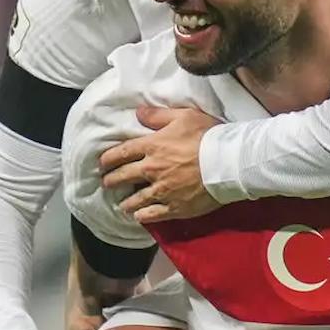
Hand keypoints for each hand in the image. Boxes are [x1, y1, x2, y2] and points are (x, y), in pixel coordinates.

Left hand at [99, 106, 222, 222]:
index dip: (108, 158)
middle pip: (123, 177)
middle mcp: (152, 170)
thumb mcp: (184, 116)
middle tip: (106, 183)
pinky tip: (139, 217)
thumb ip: (158, 115)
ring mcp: (162, 191)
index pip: (122, 152)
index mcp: (152, 146)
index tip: (102, 163)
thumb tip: (138, 112)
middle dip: (111, 180)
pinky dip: (143, 217)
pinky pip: (152, 215)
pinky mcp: (174, 207)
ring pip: (135, 200)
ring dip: (126, 202)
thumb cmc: (208, 135)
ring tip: (122, 205)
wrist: (228, 162)